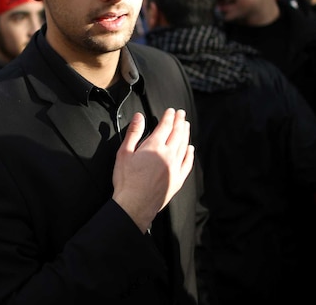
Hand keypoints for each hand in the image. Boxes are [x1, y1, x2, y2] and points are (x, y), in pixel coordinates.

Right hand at [112, 108, 193, 232]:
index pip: (165, 126)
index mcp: (154, 147)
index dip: (169, 117)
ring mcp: (175, 167)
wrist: (135, 205)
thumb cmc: (126, 181)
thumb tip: (139, 117)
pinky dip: (190, 154)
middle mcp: (168, 155)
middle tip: (182, 114)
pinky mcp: (178, 179)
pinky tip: (190, 149)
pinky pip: (187, 163)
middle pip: (177, 133)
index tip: (171, 110)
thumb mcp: (124, 153)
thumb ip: (133, 133)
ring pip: (184, 146)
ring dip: (186, 134)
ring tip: (186, 126)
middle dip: (180, 121)